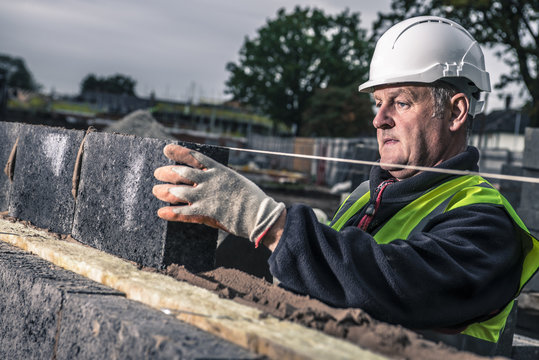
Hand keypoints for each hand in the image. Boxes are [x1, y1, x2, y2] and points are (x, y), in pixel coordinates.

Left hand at [153, 144, 285, 245]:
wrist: (259, 214)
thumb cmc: (252, 198)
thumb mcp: (236, 181)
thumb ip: (221, 180)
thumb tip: (209, 179)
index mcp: (218, 170)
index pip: (194, 157)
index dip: (178, 152)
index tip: (166, 149)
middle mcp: (209, 180)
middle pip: (181, 173)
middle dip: (166, 172)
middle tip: (157, 173)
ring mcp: (205, 195)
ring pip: (178, 191)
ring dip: (165, 191)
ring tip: (156, 191)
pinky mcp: (205, 212)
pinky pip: (183, 211)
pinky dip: (171, 212)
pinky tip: (161, 212)